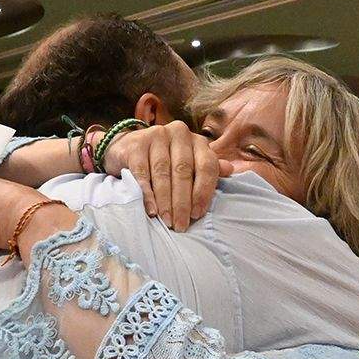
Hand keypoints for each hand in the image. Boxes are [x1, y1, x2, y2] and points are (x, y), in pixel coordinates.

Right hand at [103, 121, 219, 232]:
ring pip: (163, 173)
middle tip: (181, 225)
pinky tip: (151, 210)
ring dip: (165, 201)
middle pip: (183, 171)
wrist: (129, 148)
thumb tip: (230, 169)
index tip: (198, 215)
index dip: (203, 192)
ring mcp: (156, 136)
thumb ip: (207, 167)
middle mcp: (179, 133)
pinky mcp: (136, 144)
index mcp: (197, 140)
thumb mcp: (190, 162)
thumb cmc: (166, 160)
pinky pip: (142, 173)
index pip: (206, 166)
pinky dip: (147, 194)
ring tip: (167, 221)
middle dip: (183, 202)